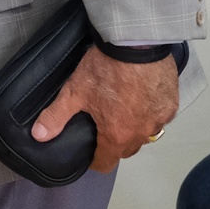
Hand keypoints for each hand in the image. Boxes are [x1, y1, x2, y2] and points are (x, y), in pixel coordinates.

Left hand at [31, 45, 178, 171]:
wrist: (137, 45)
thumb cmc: (105, 69)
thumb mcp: (74, 92)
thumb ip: (56, 116)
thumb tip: (38, 135)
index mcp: (117, 135)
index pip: (106, 163)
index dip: (94, 161)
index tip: (89, 153)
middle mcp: (142, 133)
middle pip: (126, 150)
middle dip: (113, 144)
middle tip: (102, 126)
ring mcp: (160, 120)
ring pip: (145, 135)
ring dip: (133, 129)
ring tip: (121, 111)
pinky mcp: (171, 105)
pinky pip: (159, 119)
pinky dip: (149, 114)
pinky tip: (140, 99)